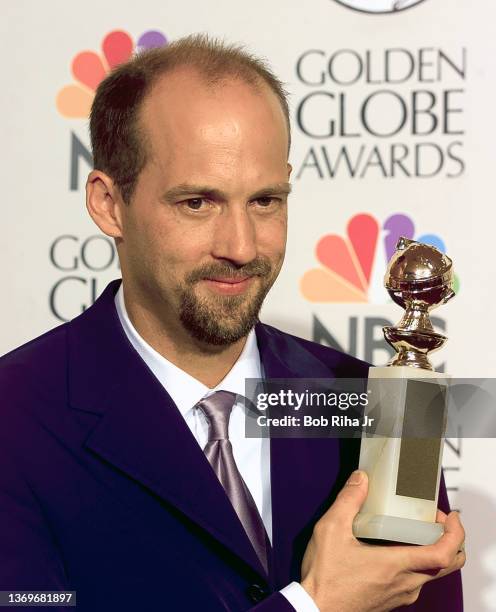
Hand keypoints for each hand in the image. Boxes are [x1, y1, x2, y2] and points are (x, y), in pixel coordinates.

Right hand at [300, 470, 464, 611]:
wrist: (314, 611)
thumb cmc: (324, 577)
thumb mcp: (331, 529)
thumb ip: (348, 500)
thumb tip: (362, 479)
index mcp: (396, 565)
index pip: (445, 554)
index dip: (456, 533)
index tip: (450, 516)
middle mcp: (406, 583)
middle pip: (448, 564)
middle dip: (451, 538)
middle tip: (435, 519)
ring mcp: (401, 594)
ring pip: (434, 572)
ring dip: (433, 549)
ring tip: (413, 528)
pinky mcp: (392, 600)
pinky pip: (417, 580)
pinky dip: (418, 560)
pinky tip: (394, 547)